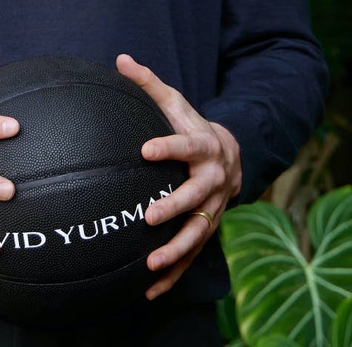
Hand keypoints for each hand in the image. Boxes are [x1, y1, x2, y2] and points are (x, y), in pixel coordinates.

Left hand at [116, 53, 241, 300]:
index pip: (186, 146)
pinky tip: (149, 291)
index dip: (168, 147)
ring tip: (152, 264)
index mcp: (203, 147)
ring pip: (198, 233)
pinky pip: (191, 256)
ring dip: (176, 251)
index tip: (146, 149)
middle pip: (196, 197)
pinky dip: (174, 276)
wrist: (231, 154)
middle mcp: (213, 181)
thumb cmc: (192, 125)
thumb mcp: (175, 103)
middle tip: (149, 217)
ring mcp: (213, 208)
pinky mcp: (207, 229)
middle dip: (174, 208)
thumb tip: (120, 59)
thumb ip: (149, 84)